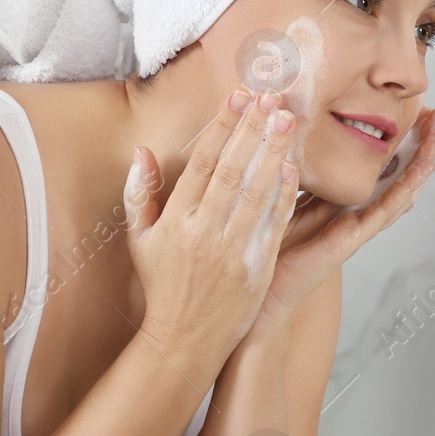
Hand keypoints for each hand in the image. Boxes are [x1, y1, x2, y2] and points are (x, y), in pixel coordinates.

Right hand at [123, 90, 301, 358]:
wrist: (184, 339)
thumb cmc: (163, 286)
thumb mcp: (140, 240)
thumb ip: (140, 193)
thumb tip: (142, 152)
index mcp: (176, 220)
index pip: (202, 162)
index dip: (222, 126)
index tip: (238, 96)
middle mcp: (204, 231)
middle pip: (232, 170)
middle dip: (252, 129)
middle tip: (271, 96)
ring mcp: (232, 250)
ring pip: (256, 192)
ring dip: (274, 152)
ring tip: (287, 120)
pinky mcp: (257, 268)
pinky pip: (273, 225)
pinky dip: (284, 196)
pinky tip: (295, 168)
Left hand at [251, 104, 434, 331]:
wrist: (251, 292)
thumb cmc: (259, 245)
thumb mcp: (275, 193)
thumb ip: (288, 168)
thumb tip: (284, 126)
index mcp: (335, 199)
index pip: (375, 163)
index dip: (398, 137)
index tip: (416, 108)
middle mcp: (351, 211)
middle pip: (396, 172)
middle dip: (421, 142)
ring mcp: (355, 226)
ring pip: (399, 189)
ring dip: (423, 160)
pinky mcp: (351, 241)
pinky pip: (384, 212)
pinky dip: (406, 190)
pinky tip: (424, 170)